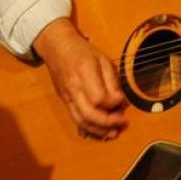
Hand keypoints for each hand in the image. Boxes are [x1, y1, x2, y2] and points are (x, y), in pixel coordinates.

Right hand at [32, 18, 127, 140]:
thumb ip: (112, 80)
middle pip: (89, 114)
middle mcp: (73, 87)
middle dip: (107, 122)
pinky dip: (89, 128)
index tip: (123, 100)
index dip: (113, 103)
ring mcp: (66, 96)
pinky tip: (100, 131)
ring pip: (81, 121)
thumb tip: (120, 100)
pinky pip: (75, 119)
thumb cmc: (82, 51)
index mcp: (84, 72)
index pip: (99, 98)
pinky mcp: (64, 101)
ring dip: (99, 130)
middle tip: (122, 120)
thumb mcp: (102, 59)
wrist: (57, 47)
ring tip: (113, 132)